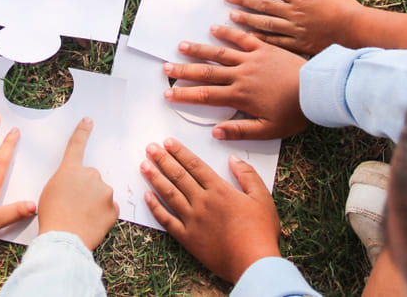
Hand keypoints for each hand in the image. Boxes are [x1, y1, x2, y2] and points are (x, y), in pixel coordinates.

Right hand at [38, 117, 117, 249]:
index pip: (77, 145)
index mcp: (71, 169)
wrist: (64, 239)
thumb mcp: (50, 190)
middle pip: (91, 177)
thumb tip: (75, 184)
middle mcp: (91, 175)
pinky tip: (91, 223)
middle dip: (85, 187)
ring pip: (101, 193)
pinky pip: (109, 209)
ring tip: (80, 216)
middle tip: (73, 204)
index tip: (89, 121)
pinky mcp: (114, 208)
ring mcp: (105, 191)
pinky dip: (102, 215)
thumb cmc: (52, 216)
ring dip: (94, 202)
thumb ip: (65, 180)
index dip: (82, 131)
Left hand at [142, 139, 281, 282]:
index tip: (168, 142)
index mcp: (220, 190)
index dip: (180, 152)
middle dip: (163, 160)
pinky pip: (167, 220)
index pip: (195, 166)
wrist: (253, 263)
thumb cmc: (260, 232)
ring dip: (155, 178)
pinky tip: (147, 196)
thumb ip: (248, 175)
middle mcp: (202, 202)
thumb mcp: (262, 198)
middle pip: (178, 176)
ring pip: (169, 194)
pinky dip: (155, 207)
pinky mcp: (188, 238)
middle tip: (150, 148)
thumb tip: (233, 159)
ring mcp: (192, 220)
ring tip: (144, 165)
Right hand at [163, 24, 308, 140]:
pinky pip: (243, 37)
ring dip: (199, 50)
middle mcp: (241, 76)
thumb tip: (216, 132)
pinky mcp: (264, 48)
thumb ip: (241, 130)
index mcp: (241, 96)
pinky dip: (228, 32)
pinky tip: (215, 27)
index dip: (186, 95)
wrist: (317, 90)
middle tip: (166, 69)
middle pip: (206, 73)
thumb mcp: (268, 129)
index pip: (206, 96)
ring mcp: (252, 60)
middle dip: (184, 71)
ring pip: (219, 53)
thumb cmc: (295, 112)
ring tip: (181, 46)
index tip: (169, 94)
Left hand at [225, 0, 364, 55]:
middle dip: (244, 0)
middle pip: (264, 6)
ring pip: (266, 24)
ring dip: (247, 20)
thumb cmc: (343, 7)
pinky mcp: (299, 45)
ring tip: (231, 16)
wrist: (357, 30)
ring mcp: (296, 30)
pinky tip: (247, 39)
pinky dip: (262, 41)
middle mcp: (295, 13)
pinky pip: (277, 43)